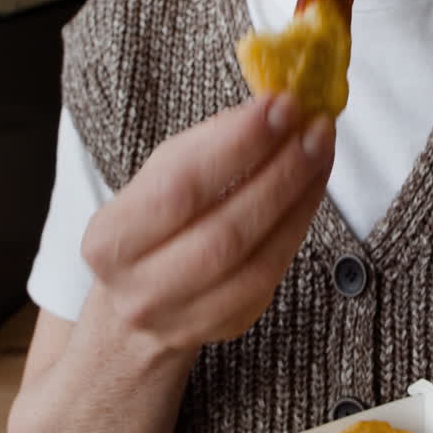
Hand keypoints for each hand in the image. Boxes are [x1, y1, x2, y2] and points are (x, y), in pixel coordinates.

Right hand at [80, 93, 334, 354]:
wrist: (138, 303)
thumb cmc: (153, 226)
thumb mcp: (158, 178)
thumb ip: (205, 146)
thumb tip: (267, 111)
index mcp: (111, 240)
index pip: (180, 187)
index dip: (237, 145)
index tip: (279, 106)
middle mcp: (141, 287)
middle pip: (225, 229)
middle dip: (279, 172)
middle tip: (314, 129)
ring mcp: (186, 316)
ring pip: (257, 258)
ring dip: (298, 198)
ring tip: (320, 152)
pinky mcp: (227, 325)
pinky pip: (273, 274)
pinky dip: (299, 225)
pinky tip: (312, 188)